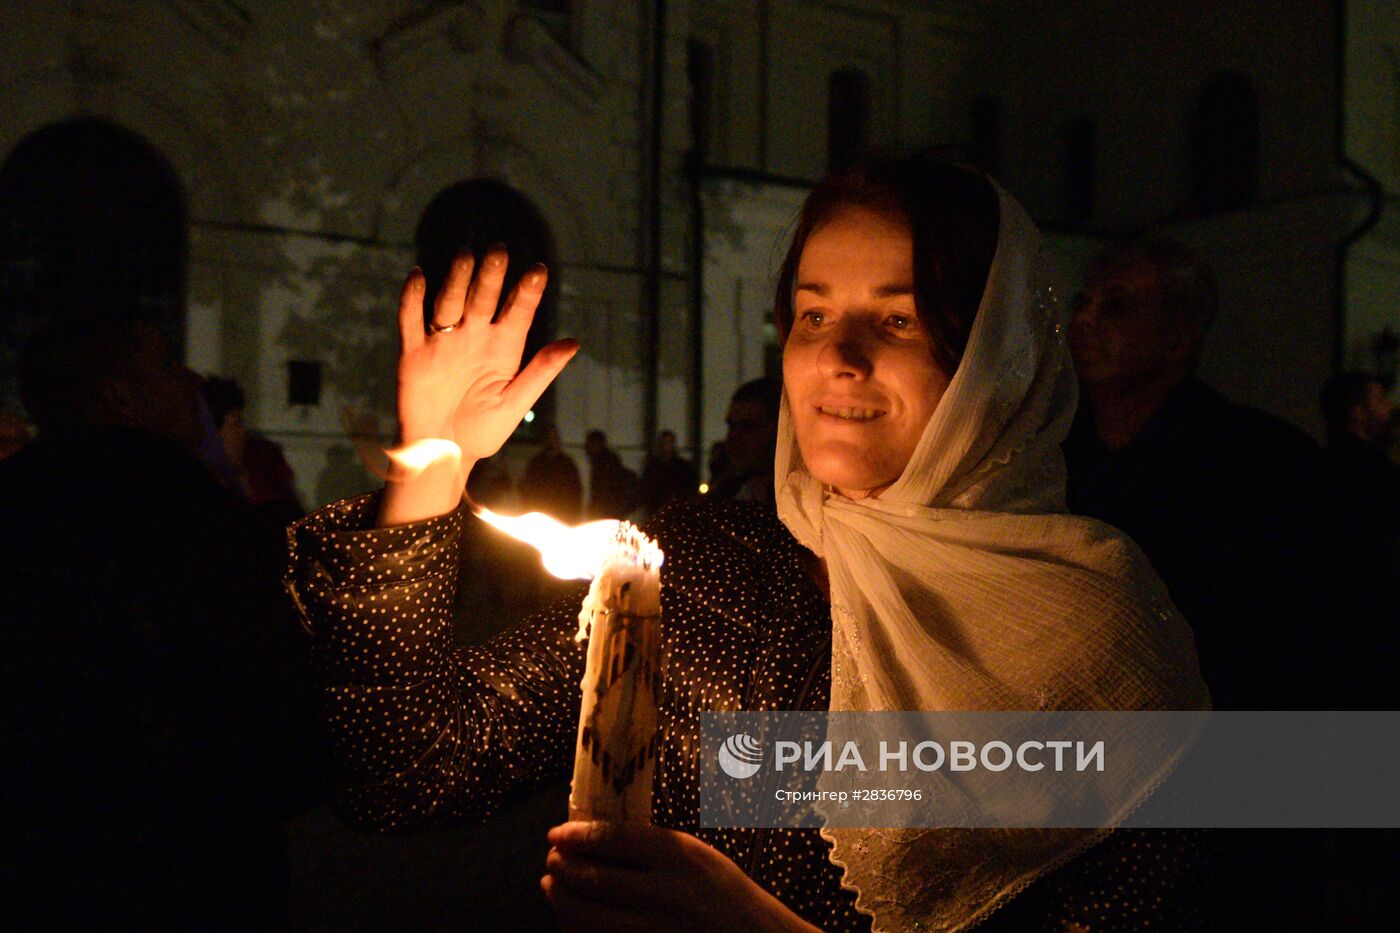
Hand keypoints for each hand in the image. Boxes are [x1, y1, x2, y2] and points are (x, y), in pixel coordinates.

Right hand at [379, 247, 577, 525]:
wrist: (442, 455)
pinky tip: (420, 276)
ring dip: (457, 280)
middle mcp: (475, 337)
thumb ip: (540, 371)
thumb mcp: (515, 403)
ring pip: (450, 302)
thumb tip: (573, 343)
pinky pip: (412, 321)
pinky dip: (413, 299)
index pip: (518, 312)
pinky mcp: (415, 353)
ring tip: (467, 255)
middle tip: (500, 249)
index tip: (539, 270)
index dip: (527, 292)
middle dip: (491, 276)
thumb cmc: (483, 432)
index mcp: (503, 348)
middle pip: (483, 299)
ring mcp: (444, 342)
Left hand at [541, 821, 821, 932]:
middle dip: (563, 867)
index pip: (616, 838)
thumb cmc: (728, 898)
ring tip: (552, 886)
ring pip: (588, 918)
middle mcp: (666, 895)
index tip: (557, 833)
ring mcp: (655, 932)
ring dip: (562, 900)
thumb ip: (654, 848)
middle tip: (551, 858)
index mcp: (681, 858)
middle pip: (594, 879)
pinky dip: (578, 930)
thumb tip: (597, 838)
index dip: (578, 834)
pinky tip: (573, 919)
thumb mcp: (700, 858)